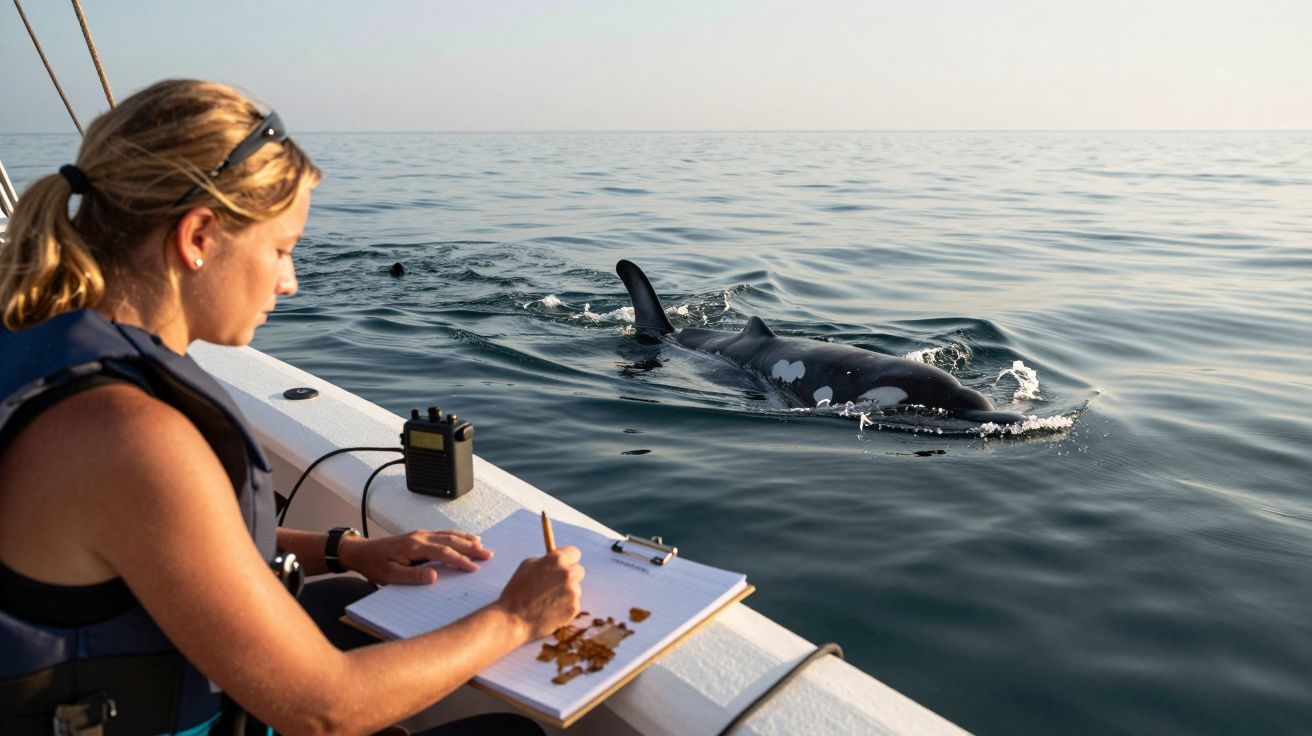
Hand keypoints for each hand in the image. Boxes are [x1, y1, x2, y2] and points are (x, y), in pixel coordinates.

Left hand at [337, 530, 491, 584]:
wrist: (360, 552)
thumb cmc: (374, 566)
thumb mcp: (390, 576)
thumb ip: (413, 576)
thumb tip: (434, 576)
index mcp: (414, 547)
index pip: (444, 552)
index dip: (460, 560)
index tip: (474, 568)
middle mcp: (420, 537)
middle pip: (451, 540)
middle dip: (471, 548)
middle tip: (488, 554)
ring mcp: (420, 535)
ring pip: (448, 535)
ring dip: (466, 540)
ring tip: (482, 545)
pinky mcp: (419, 536)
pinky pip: (443, 534)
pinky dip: (457, 535)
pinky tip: (465, 538)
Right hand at [494, 546, 584, 642]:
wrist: (513, 620)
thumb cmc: (516, 591)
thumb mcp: (527, 566)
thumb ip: (545, 561)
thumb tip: (558, 561)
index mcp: (556, 559)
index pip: (574, 553)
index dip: (568, 559)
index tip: (565, 564)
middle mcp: (568, 574)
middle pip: (579, 571)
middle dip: (570, 576)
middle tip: (556, 584)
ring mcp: (573, 592)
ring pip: (575, 589)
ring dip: (566, 593)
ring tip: (546, 601)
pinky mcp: (574, 608)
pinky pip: (573, 604)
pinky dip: (564, 607)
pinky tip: (549, 611)